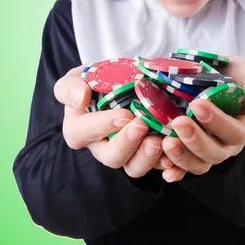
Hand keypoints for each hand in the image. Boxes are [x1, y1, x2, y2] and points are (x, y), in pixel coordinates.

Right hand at [54, 65, 186, 178]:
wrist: (119, 82)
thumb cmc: (93, 81)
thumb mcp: (76, 78)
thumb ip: (70, 87)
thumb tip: (81, 98)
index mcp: (79, 130)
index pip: (84, 133)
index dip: (103, 126)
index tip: (123, 115)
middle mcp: (101, 146)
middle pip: (111, 157)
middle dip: (128, 144)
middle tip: (142, 126)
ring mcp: (126, 153)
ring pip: (134, 167)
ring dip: (148, 158)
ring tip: (161, 142)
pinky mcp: (146, 154)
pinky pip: (157, 166)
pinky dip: (167, 164)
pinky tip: (175, 157)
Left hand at [159, 55, 244, 180]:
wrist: (219, 77)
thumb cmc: (238, 75)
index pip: (237, 132)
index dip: (218, 123)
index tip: (197, 105)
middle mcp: (231, 143)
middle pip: (217, 152)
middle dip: (196, 140)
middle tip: (178, 123)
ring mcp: (212, 149)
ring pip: (200, 163)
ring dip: (182, 157)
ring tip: (166, 142)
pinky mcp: (193, 152)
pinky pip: (184, 166)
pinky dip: (174, 168)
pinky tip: (163, 165)